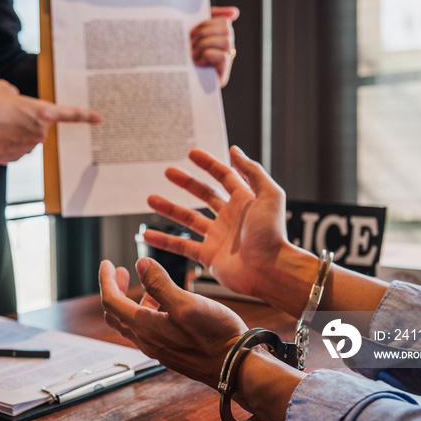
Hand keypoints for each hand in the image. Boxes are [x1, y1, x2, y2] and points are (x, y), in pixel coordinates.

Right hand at [0, 79, 100, 163]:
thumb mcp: (3, 89)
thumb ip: (16, 95)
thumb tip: (15, 102)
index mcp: (42, 113)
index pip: (69, 114)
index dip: (85, 116)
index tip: (99, 118)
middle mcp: (39, 133)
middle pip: (38, 125)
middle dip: (25, 120)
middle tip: (4, 114)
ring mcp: (28, 148)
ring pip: (26, 138)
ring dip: (14, 131)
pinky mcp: (15, 159)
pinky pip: (14, 148)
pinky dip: (5, 143)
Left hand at [99, 258, 247, 388]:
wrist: (235, 367)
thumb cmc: (215, 337)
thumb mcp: (186, 303)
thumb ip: (160, 283)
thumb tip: (140, 264)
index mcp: (145, 327)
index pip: (111, 301)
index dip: (106, 279)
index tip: (107, 263)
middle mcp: (147, 340)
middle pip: (117, 313)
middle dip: (115, 289)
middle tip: (121, 272)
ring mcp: (159, 347)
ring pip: (133, 322)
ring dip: (133, 300)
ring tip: (147, 284)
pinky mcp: (171, 350)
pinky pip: (149, 329)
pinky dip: (148, 311)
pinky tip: (166, 304)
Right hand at [143, 146, 289, 300]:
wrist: (270, 270)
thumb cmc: (272, 234)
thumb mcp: (269, 194)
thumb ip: (252, 171)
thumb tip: (234, 150)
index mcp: (245, 200)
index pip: (223, 176)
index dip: (208, 164)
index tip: (191, 154)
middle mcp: (230, 217)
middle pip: (204, 194)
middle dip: (186, 182)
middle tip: (168, 171)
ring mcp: (218, 237)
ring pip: (188, 219)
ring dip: (170, 208)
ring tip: (151, 199)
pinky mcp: (209, 256)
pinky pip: (182, 246)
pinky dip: (164, 241)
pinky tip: (148, 235)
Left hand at [190, 6, 239, 87]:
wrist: (174, 80)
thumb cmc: (182, 55)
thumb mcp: (194, 32)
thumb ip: (211, 17)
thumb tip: (235, 12)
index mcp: (220, 37)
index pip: (224, 21)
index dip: (207, 22)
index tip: (192, 32)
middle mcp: (227, 48)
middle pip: (226, 29)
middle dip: (204, 33)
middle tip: (190, 43)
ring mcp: (226, 62)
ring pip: (226, 41)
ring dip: (204, 45)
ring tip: (192, 54)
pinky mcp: (223, 75)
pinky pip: (223, 56)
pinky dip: (207, 56)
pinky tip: (198, 63)